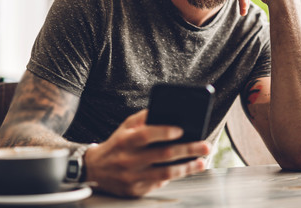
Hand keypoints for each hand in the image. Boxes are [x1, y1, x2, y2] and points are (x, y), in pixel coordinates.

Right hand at [84, 110, 209, 196]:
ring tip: (201, 161)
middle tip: (205, 146)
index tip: (182, 129)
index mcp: (125, 141)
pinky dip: (175, 176)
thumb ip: (144, 118)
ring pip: (165, 173)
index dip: (164, 131)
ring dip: (187, 167)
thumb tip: (168, 110)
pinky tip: (187, 169)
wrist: (95, 169)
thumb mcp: (126, 127)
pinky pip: (160, 183)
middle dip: (187, 149)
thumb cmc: (117, 144)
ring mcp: (132, 177)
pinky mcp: (136, 190)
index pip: (146, 135)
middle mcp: (128, 160)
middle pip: (162, 154)